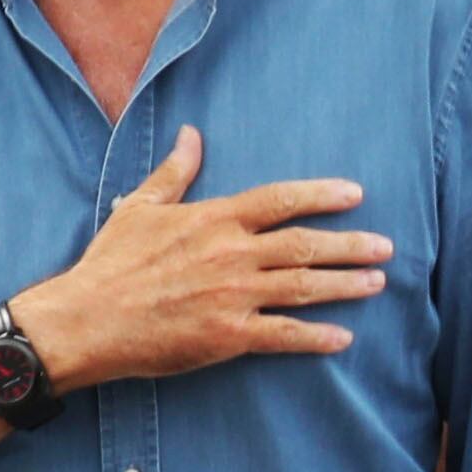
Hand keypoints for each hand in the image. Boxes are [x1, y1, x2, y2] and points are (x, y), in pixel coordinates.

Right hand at [8, 125, 391, 390]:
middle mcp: (230, 254)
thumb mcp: (140, 207)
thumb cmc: (111, 263)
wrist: (86, 319)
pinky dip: (316, 337)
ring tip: (376, 283)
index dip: (320, 195)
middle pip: (304, 245)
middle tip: (385, 247)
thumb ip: (175, 172)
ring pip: (303, 287)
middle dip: (350, 245)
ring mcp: (232, 296)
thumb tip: (193, 134)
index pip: (279, 199)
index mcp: (213, 219)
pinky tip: (343, 337)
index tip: (354, 194)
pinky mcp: (227, 336)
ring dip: (345, 285)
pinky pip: (283, 336)